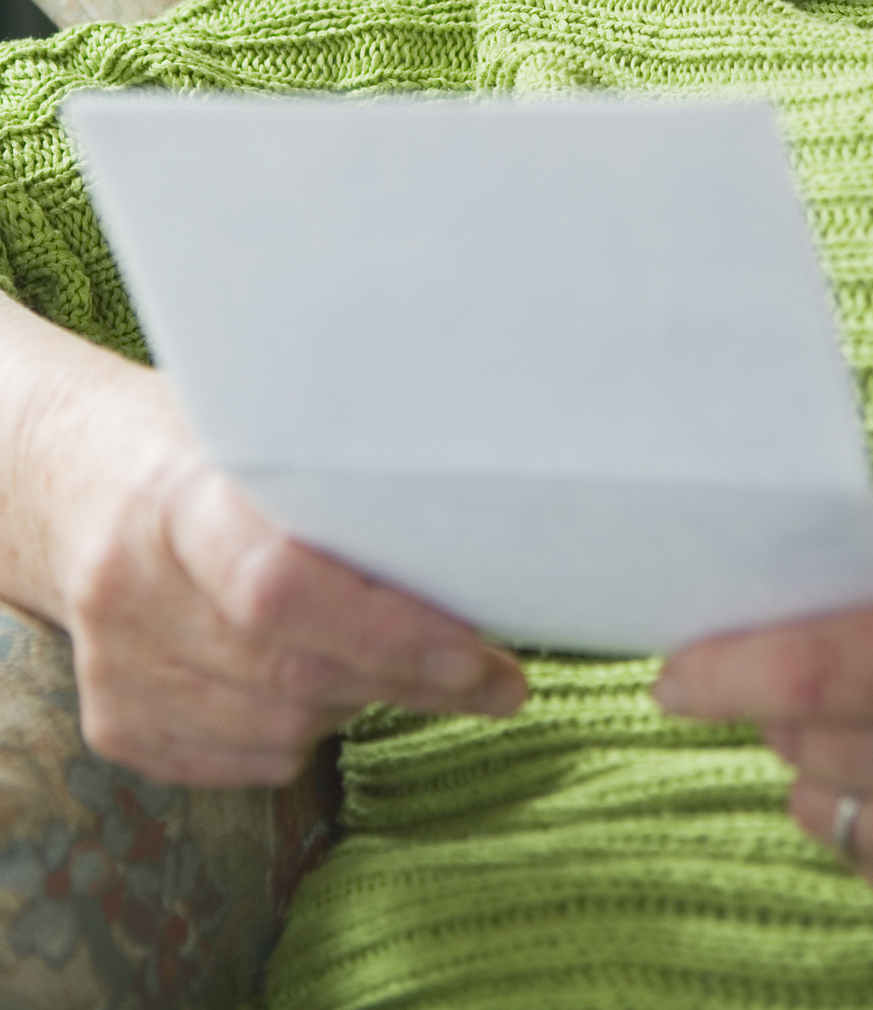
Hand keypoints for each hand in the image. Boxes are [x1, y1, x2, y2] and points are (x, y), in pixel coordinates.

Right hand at [7, 306, 525, 785]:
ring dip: (361, 704)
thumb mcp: (254, 420)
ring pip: (274, 730)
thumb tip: (474, 506)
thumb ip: (336, 464)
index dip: (385, 632)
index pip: (278, 588)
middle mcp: (132, 589)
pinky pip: (241, 761)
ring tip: (409, 665)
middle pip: (290, 672)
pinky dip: (301, 736)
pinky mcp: (114, 721)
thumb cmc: (193, 439)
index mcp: (173, 496)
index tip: (476, 652)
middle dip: (410, 683)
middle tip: (495, 680)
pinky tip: (329, 686)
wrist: (67, 479)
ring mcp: (117, 665)